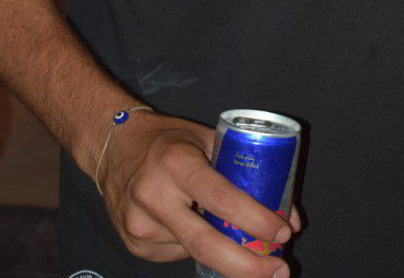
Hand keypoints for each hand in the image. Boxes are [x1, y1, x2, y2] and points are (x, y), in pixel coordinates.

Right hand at [98, 111, 299, 274]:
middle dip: (248, 267)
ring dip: (223, 250)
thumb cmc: (169, 139)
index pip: (222, 198)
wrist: (112, 146)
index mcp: (177, 163)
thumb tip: (290, 217)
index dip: (256, 220)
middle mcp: (154, 195)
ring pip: (196, 251)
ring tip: (228, 229)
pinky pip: (178, 254)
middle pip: (206, 245)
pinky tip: (191, 222)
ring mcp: (140, 225)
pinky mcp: (134, 244)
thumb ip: (245, 170)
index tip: (283, 232)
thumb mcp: (206, 138)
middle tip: (280, 271)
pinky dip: (196, 245)